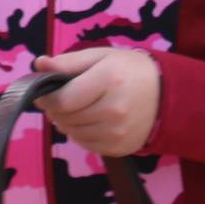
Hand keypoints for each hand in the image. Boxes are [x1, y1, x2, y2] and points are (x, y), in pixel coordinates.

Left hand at [32, 47, 159, 157]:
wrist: (165, 94)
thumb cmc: (128, 70)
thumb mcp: (100, 56)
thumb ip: (68, 62)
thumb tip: (39, 64)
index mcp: (108, 81)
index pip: (63, 100)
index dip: (46, 98)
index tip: (42, 93)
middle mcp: (114, 110)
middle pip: (66, 118)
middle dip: (56, 110)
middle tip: (60, 99)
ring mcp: (118, 132)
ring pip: (74, 133)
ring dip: (67, 122)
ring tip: (75, 108)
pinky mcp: (120, 148)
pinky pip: (86, 144)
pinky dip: (80, 134)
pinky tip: (89, 120)